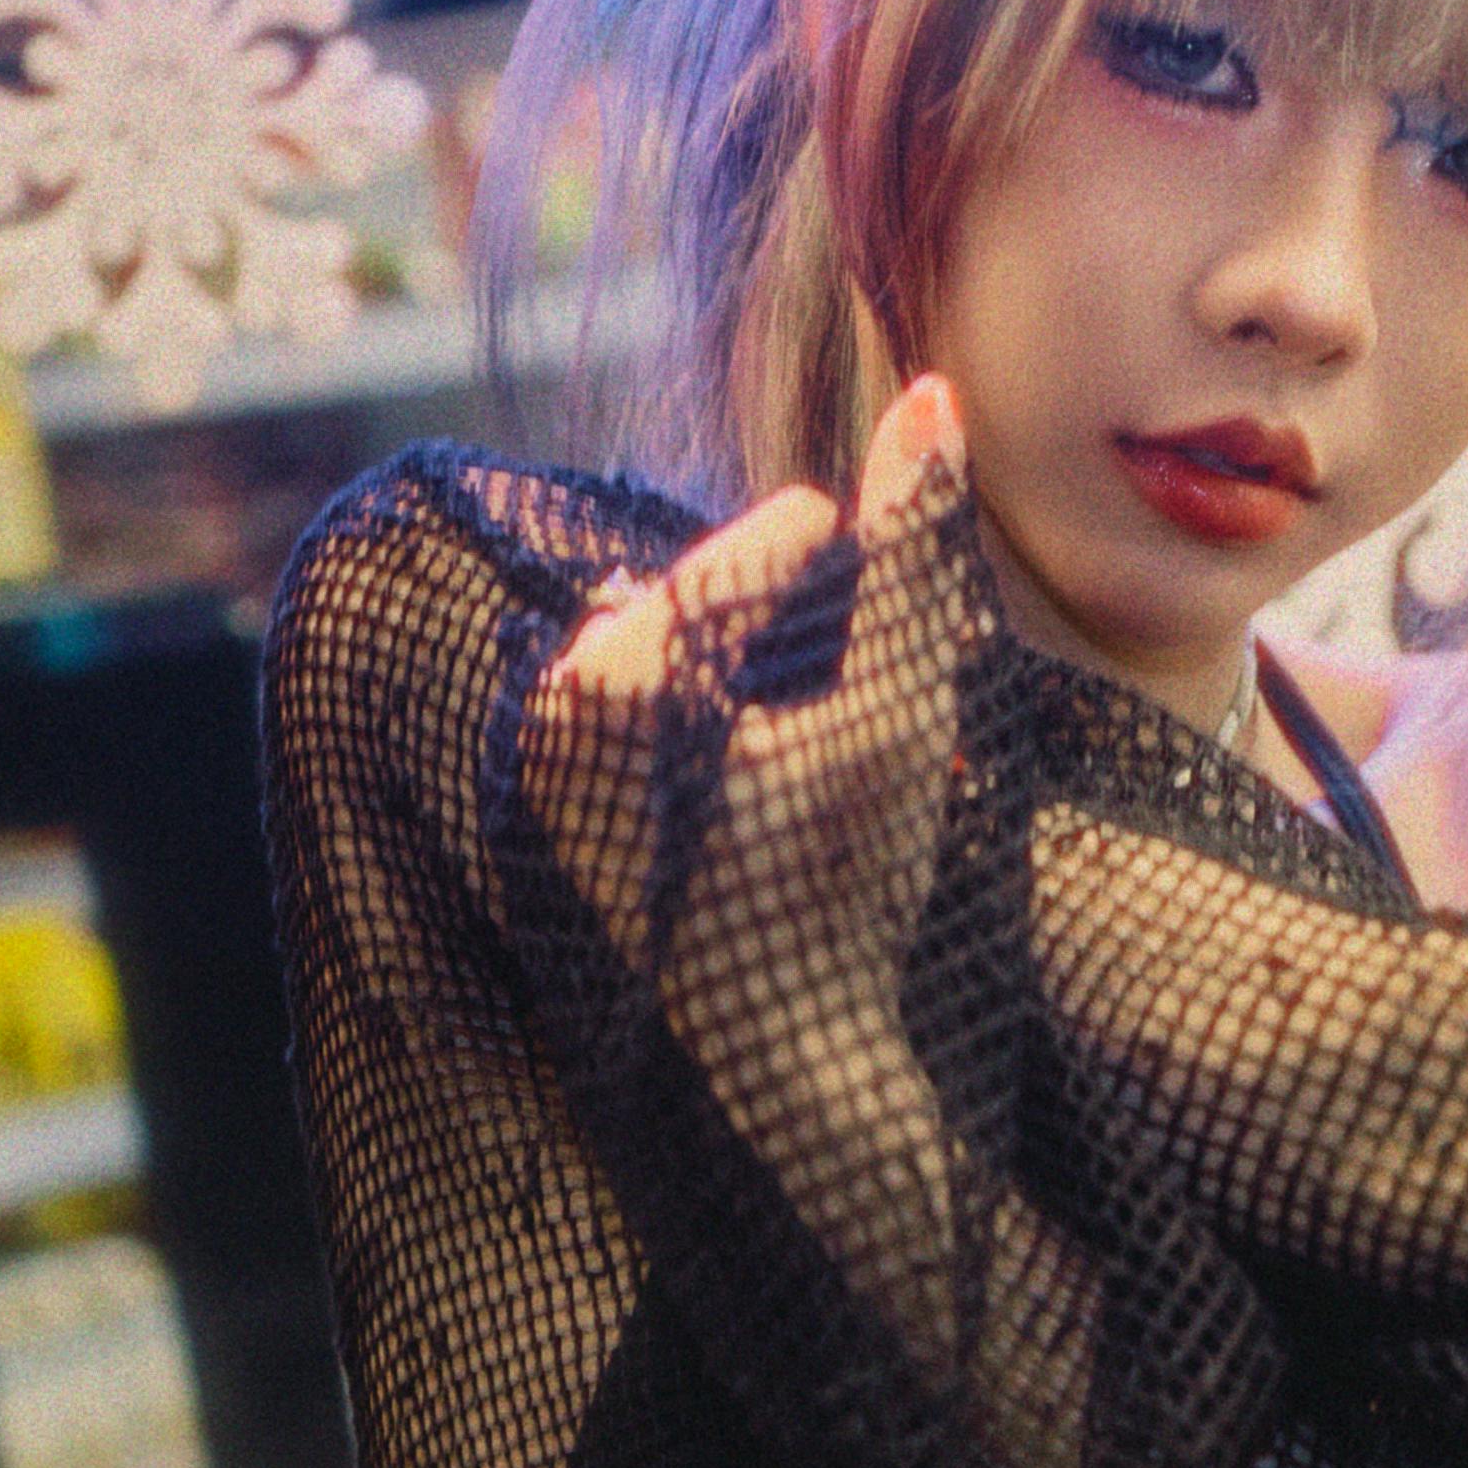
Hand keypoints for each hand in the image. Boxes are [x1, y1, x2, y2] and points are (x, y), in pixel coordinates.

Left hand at [525, 375, 976, 953]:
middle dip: (787, 615)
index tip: (873, 591)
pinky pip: (637, 719)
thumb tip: (929, 395)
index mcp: (614, 670)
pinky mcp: (549, 819)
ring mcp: (537, 768)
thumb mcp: (896, 717)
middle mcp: (548, 707)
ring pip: (673, 652)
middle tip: (849, 657)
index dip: (840, 561)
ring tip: (812, 710)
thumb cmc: (843, 898)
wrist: (785, 1072)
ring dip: (748, 659)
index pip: (755, 549)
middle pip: (706, 596)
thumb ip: (912, 559)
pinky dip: (705, 716)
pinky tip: (763, 758)